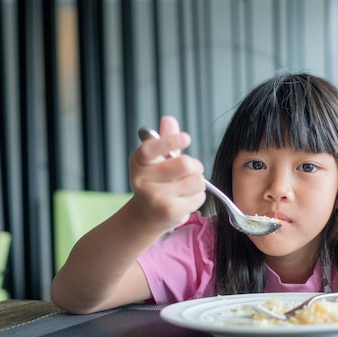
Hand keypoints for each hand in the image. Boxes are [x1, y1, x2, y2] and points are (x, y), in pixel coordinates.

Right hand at [128, 116, 205, 231]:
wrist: (147, 214)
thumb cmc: (156, 181)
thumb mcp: (157, 159)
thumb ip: (166, 140)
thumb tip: (169, 120)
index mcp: (138, 161)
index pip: (151, 149)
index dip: (170, 142)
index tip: (186, 138)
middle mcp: (142, 179)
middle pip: (185, 165)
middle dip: (195, 165)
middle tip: (191, 169)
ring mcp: (155, 197)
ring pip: (196, 181)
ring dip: (197, 183)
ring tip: (185, 187)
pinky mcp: (169, 212)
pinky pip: (199, 197)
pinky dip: (197, 196)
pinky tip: (184, 200)